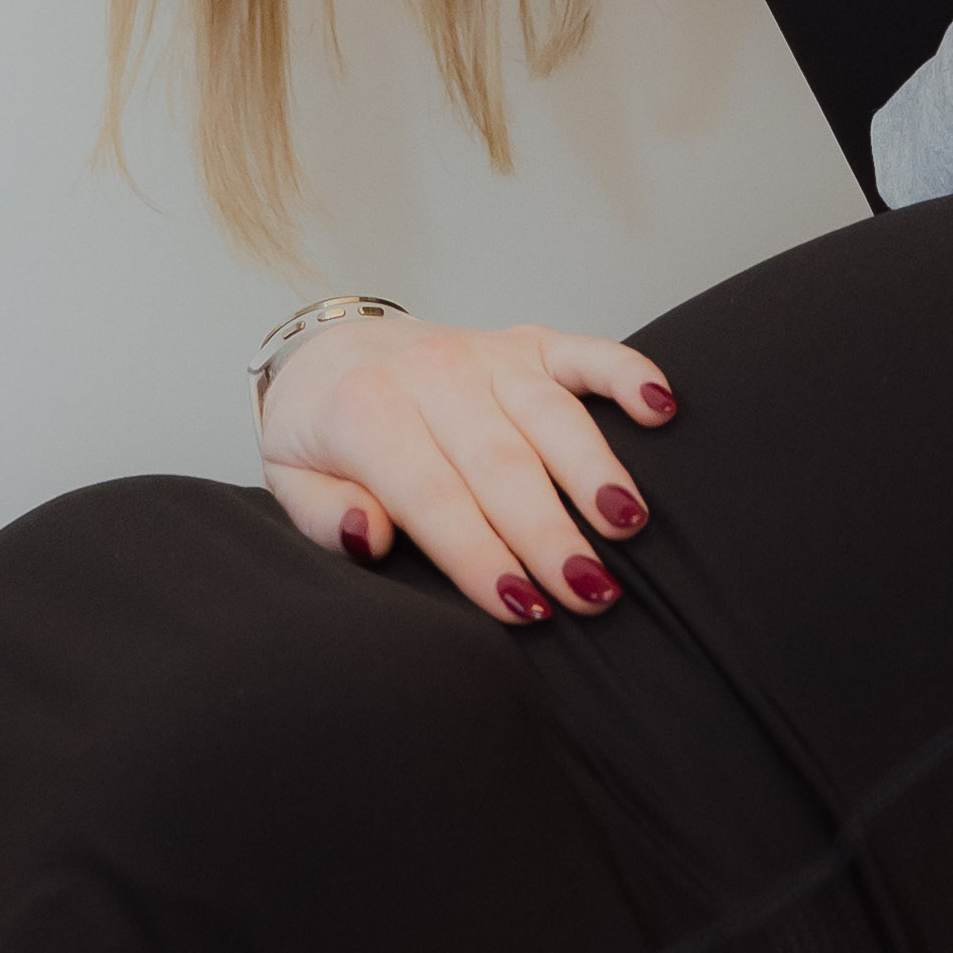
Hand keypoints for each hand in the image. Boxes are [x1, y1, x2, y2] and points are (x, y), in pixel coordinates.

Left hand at [257, 312, 673, 625]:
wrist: (333, 351)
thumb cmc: (324, 435)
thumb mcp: (291, 481)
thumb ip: (324, 516)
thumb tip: (368, 535)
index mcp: (368, 411)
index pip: (433, 494)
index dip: (479, 554)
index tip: (521, 609)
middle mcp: (433, 374)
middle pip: (500, 461)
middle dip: (549, 532)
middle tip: (592, 594)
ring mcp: (486, 354)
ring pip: (550, 413)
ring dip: (594, 469)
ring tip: (628, 525)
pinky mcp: (526, 343)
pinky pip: (584, 352)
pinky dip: (627, 372)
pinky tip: (661, 408)